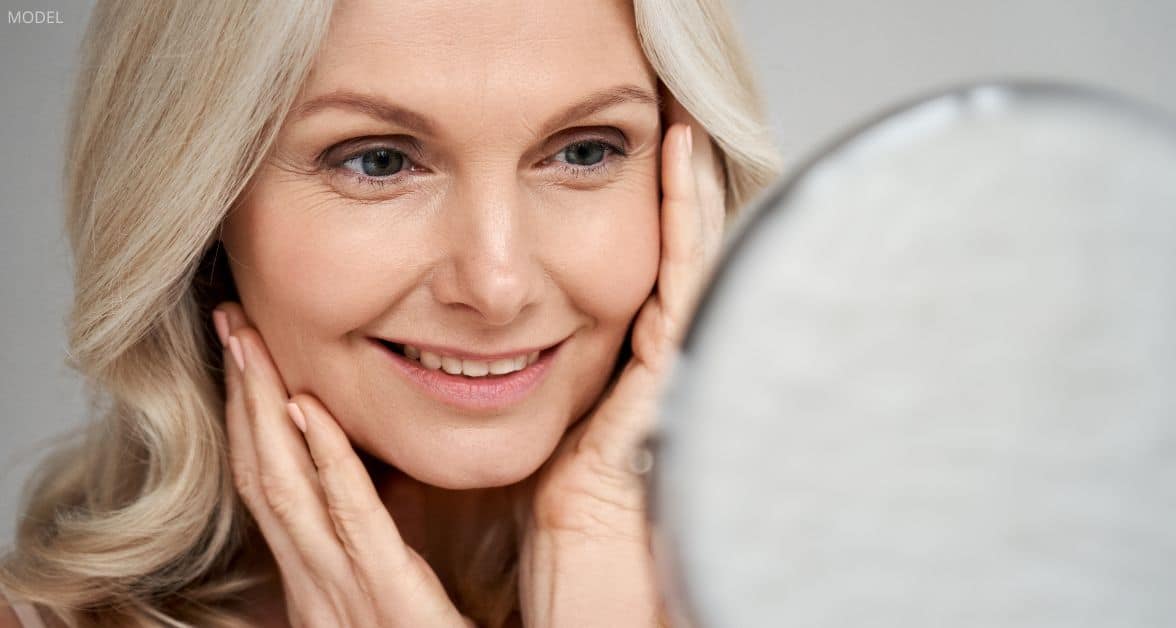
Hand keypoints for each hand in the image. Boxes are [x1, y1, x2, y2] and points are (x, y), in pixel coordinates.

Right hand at [213, 302, 471, 627]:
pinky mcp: (390, 597)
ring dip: (264, 408)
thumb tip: (363, 483)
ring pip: (287, 486)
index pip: (269, 481)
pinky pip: (352, 520)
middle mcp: (316, 579)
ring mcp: (343, 589)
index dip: (248, 413)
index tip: (241, 350)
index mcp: (317, 575)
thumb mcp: (387, 591)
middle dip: (242, 392)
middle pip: (263, 471)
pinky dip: (326, 463)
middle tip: (228, 321)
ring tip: (249, 343)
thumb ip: (370, 542)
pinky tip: (309, 411)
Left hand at [517, 94, 727, 626]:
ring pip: (685, 261)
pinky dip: (688, 217)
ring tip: (681, 132)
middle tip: (668, 134)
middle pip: (666, 265)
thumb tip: (466, 365)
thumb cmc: (558, 532)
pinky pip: (684, 279)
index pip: (631, 289)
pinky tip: (684, 163)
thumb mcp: (527, 446)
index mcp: (619, 379)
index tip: (629, 176)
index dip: (639, 230)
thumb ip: (512, 400)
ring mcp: (670, 366)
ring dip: (684, 193)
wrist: (590, 580)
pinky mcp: (673, 370)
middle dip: (670, 201)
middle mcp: (652, 367)